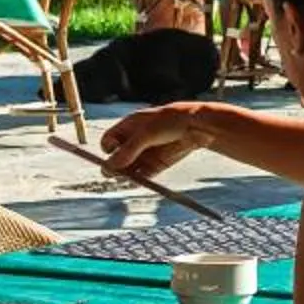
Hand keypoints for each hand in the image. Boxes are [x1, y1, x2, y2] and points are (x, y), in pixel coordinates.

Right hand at [100, 102, 222, 183]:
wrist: (196, 126)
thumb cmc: (169, 122)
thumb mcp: (146, 134)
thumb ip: (128, 150)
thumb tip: (109, 166)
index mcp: (128, 126)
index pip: (108, 141)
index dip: (107, 150)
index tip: (112, 154)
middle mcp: (135, 141)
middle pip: (116, 158)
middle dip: (114, 166)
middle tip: (115, 174)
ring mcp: (146, 153)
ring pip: (129, 169)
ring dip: (126, 175)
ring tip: (129, 177)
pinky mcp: (156, 164)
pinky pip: (143, 175)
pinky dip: (140, 180)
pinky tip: (139, 181)